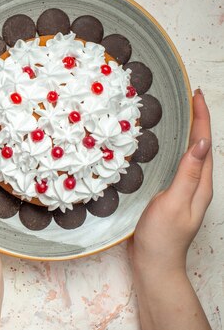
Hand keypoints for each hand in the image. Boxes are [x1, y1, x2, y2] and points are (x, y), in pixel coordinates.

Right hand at [129, 89, 212, 272]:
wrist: (154, 264)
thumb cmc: (162, 236)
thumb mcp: (174, 202)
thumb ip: (188, 174)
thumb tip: (202, 143)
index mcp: (201, 184)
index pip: (204, 144)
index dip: (201, 118)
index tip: (196, 95)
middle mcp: (196, 184)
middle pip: (201, 146)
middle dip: (197, 120)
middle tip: (189, 98)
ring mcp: (184, 190)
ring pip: (190, 154)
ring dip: (187, 132)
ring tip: (180, 114)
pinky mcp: (171, 195)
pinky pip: (177, 164)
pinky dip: (175, 148)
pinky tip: (165, 146)